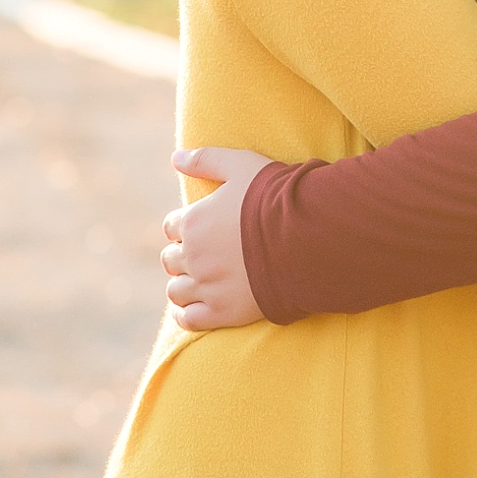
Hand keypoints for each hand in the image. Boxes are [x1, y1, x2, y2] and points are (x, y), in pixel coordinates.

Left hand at [160, 146, 274, 329]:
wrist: (306, 235)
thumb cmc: (275, 196)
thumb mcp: (240, 165)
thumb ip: (205, 159)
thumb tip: (176, 157)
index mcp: (193, 222)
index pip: (171, 227)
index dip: (184, 226)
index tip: (201, 228)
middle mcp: (194, 256)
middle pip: (170, 260)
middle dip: (182, 256)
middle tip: (203, 254)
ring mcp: (207, 286)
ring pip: (176, 291)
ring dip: (183, 284)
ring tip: (199, 280)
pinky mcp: (224, 311)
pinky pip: (189, 320)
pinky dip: (185, 315)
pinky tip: (192, 308)